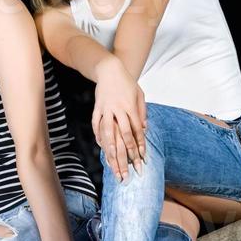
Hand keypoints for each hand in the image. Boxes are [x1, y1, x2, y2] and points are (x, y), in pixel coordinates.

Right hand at [93, 63, 146, 179]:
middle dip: (126, 155)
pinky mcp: (97, 109)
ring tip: (112, 165)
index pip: (136, 131)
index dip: (139, 146)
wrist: (110, 69)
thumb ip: (142, 113)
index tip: (142, 159)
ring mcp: (106, 110)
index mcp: (130, 107)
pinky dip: (98, 137)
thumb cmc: (127, 83)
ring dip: (110, 151)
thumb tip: (144, 129)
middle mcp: (118, 110)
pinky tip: (101, 147)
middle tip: (127, 171)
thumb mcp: (139, 95)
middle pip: (123, 136)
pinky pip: (96, 125)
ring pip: (108, 134)